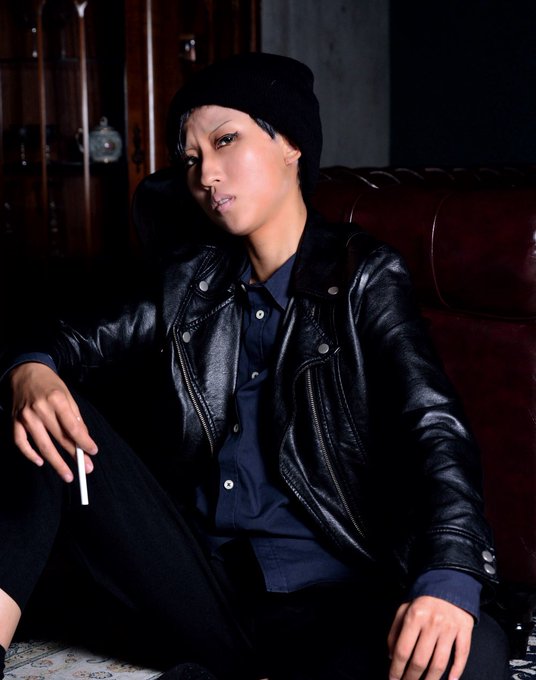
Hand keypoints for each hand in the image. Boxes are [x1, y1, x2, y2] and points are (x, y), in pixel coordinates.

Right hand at [10, 362, 97, 481]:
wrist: (24, 372)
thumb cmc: (49, 385)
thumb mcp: (67, 395)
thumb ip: (75, 417)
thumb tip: (83, 438)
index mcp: (56, 400)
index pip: (73, 427)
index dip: (84, 442)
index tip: (93, 452)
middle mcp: (40, 409)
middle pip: (59, 438)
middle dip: (74, 455)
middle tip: (86, 468)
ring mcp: (25, 416)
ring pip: (42, 445)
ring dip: (56, 462)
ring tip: (67, 474)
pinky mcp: (14, 421)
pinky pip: (21, 442)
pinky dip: (30, 454)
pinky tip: (40, 462)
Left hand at [387, 595, 473, 679]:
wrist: (449, 583)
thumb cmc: (423, 600)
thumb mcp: (404, 609)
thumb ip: (395, 631)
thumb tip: (391, 656)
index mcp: (414, 616)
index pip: (403, 650)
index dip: (397, 669)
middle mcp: (432, 623)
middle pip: (420, 660)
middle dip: (411, 678)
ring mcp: (450, 628)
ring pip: (440, 662)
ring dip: (431, 679)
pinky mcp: (464, 630)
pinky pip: (461, 655)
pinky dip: (456, 671)